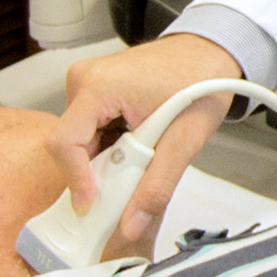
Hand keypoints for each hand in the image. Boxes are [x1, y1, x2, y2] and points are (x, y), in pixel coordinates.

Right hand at [55, 31, 244, 250]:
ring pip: (79, 141)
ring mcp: (88, 83)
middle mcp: (85, 80)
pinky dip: (109, 148)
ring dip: (105, 161)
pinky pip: (89, 131)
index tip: (93, 206)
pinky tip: (136, 147)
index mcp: (99, 85)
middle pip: (70, 145)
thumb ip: (157, 186)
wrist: (212, 51)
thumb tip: (132, 224)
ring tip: (142, 158)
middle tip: (130, 183)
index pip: (64, 144)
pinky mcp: (94, 89)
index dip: (76, 181)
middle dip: (97, 173)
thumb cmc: (202, 80)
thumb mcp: (184, 140)